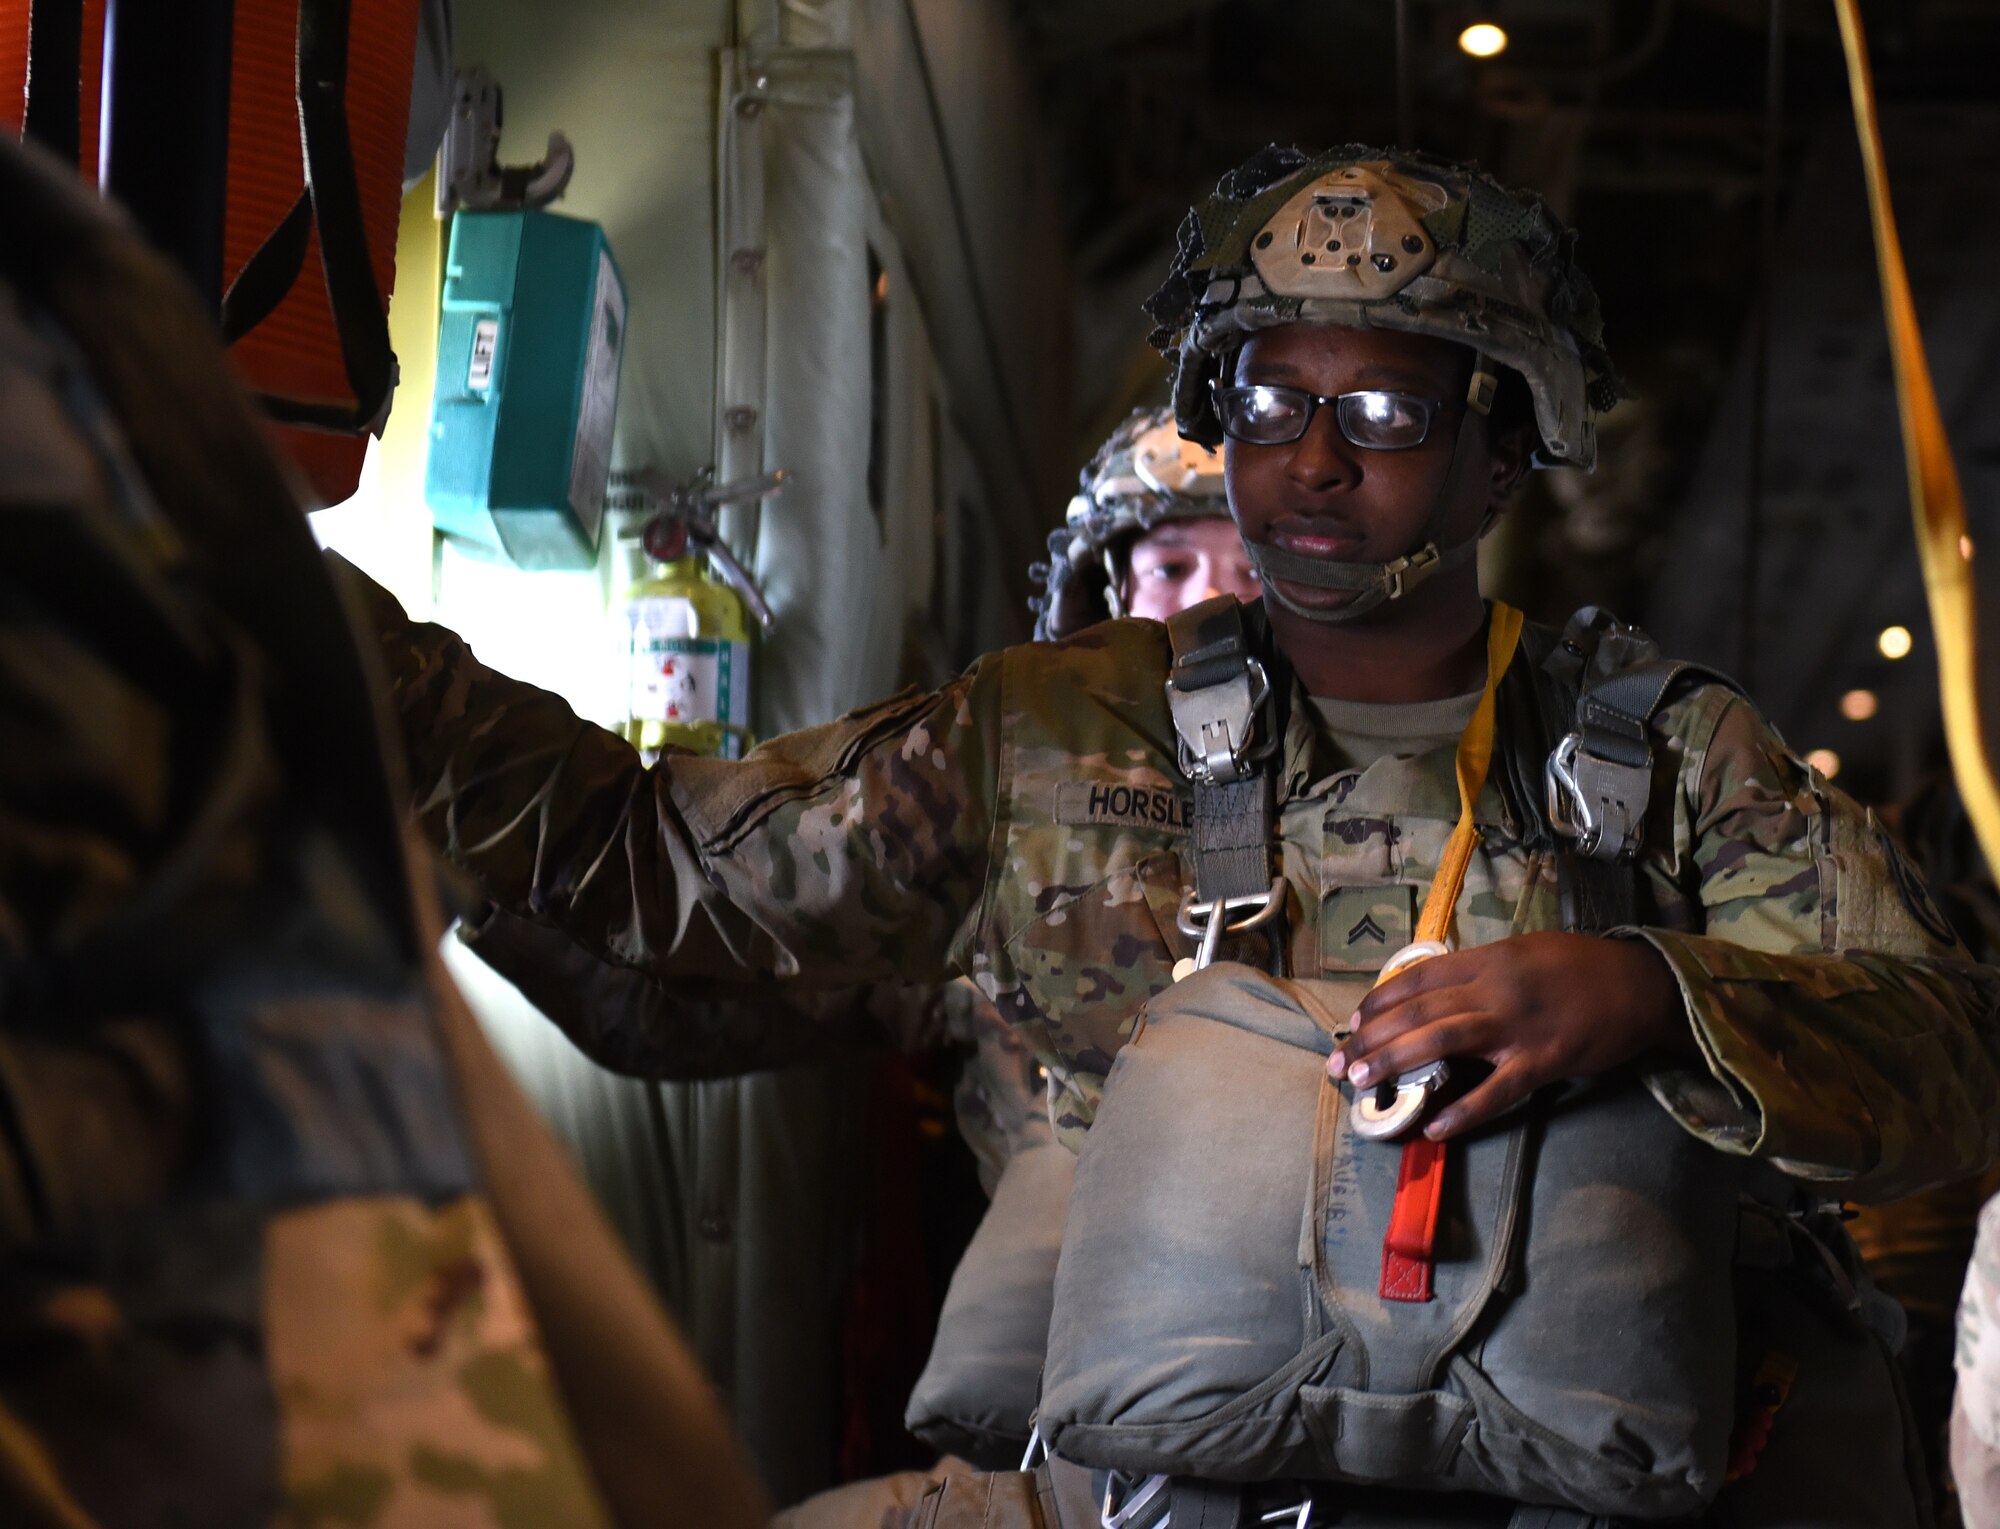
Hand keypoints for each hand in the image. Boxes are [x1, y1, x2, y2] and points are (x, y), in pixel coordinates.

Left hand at [1326, 931, 1693, 1139]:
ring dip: (1397, 1062)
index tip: (1352, 1023)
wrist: (1642, 983)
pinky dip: (1465, 1109)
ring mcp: (1519, 1026)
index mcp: (1488, 959)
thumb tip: (1434, 990)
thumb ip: (1480, 969)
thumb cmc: (1580, 967)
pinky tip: (1436, 1127)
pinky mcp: (1546, 1061)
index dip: (1379, 1001)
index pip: (1418, 978)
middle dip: (1373, 1038)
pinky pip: (1498, 1090)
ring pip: (1443, 1040)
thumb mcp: (1523, 952)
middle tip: (1339, 1063)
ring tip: (1364, 1083)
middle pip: (1419, 1011)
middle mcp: (1495, 988)